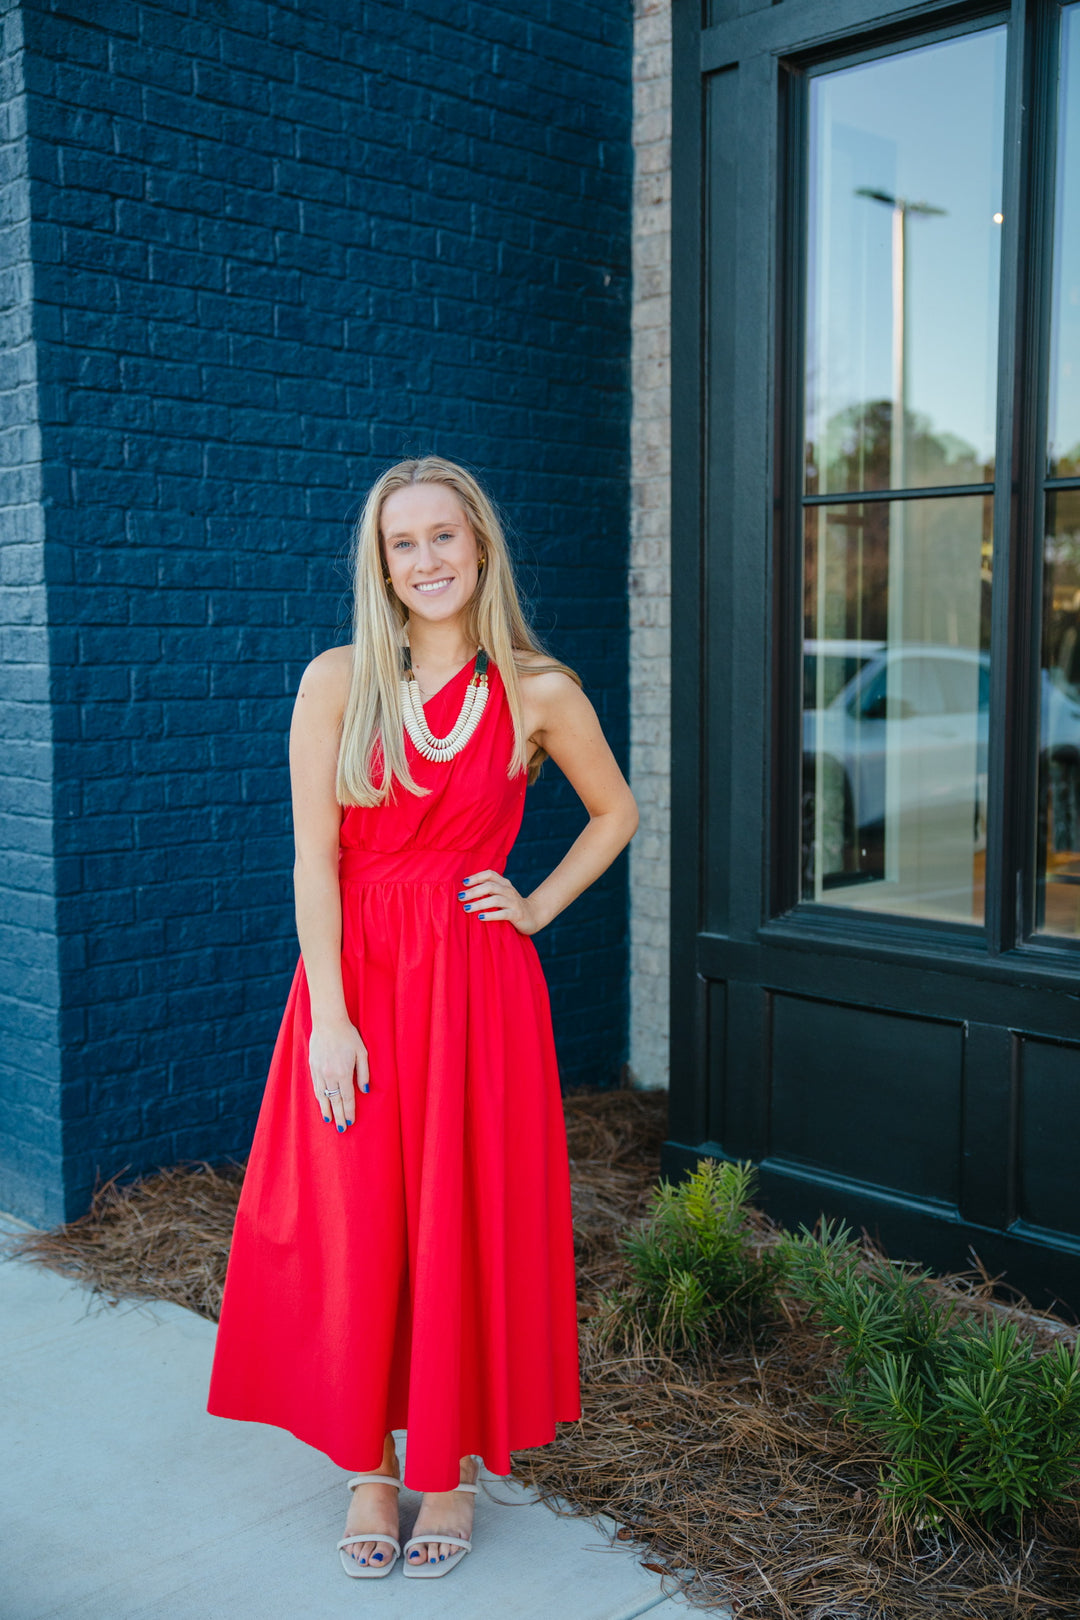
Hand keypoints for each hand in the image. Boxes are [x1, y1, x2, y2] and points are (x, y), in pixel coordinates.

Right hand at [309, 1016, 368, 1130]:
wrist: (328, 1022)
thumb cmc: (348, 1035)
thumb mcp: (362, 1052)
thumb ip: (363, 1073)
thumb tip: (365, 1090)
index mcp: (343, 1073)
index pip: (347, 1098)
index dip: (349, 1111)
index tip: (351, 1122)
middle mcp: (330, 1075)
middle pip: (334, 1101)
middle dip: (339, 1116)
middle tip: (342, 1129)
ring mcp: (319, 1072)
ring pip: (322, 1096)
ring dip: (326, 1110)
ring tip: (329, 1121)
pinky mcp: (312, 1067)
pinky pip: (315, 1087)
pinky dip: (318, 1098)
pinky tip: (321, 1103)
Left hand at [457, 870, 542, 934]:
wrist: (534, 915)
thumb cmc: (511, 905)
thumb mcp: (502, 894)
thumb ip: (488, 891)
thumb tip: (465, 891)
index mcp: (504, 883)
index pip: (490, 874)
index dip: (476, 877)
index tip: (463, 883)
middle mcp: (509, 890)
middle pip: (490, 886)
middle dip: (474, 891)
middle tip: (460, 897)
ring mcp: (513, 902)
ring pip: (495, 899)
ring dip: (479, 903)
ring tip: (467, 908)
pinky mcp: (517, 914)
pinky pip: (503, 914)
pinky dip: (491, 915)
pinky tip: (481, 918)